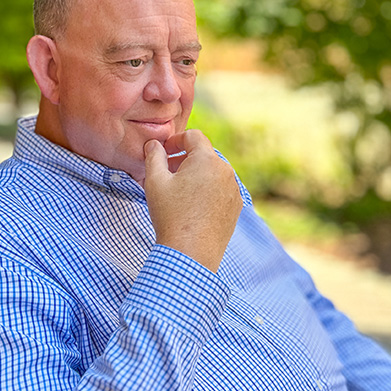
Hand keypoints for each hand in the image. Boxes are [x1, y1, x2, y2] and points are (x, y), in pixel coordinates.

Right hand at [143, 130, 242, 272]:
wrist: (190, 253)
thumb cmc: (170, 215)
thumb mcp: (154, 181)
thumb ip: (154, 156)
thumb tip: (154, 144)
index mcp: (207, 160)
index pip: (193, 136)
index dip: (175, 140)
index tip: (163, 151)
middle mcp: (225, 171)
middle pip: (204, 154)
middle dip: (185, 159)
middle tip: (166, 172)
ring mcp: (234, 189)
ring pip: (213, 172)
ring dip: (196, 175)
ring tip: (178, 191)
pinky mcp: (236, 207)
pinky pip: (220, 189)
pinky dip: (207, 190)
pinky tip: (192, 206)